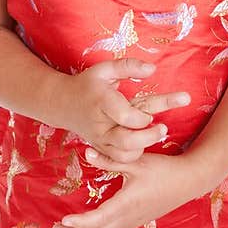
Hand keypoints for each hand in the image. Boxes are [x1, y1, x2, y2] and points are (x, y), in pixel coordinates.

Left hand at [51, 149, 201, 227]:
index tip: (64, 220)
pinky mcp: (137, 221)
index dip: (79, 223)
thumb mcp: (136, 161)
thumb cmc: (163, 169)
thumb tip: (87, 153)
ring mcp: (134, 222)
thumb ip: (110, 160)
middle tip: (56, 227)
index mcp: (127, 203)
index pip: (98, 220)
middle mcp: (129, 217)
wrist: (189, 180)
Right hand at [59, 57, 190, 162]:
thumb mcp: (105, 69)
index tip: (151, 114)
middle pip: (126, 141)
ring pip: (123, 155)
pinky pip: (118, 161)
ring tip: (154, 135)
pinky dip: (132, 156)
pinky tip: (142, 144)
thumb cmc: (88, 85)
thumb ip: (129, 66)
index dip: (142, 118)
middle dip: (148, 137)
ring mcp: (99, 140)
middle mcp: (100, 125)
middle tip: (163, 128)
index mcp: (102, 102)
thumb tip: (152, 68)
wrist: (63, 103)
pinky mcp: (100, 149)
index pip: (125, 116)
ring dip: (142, 148)